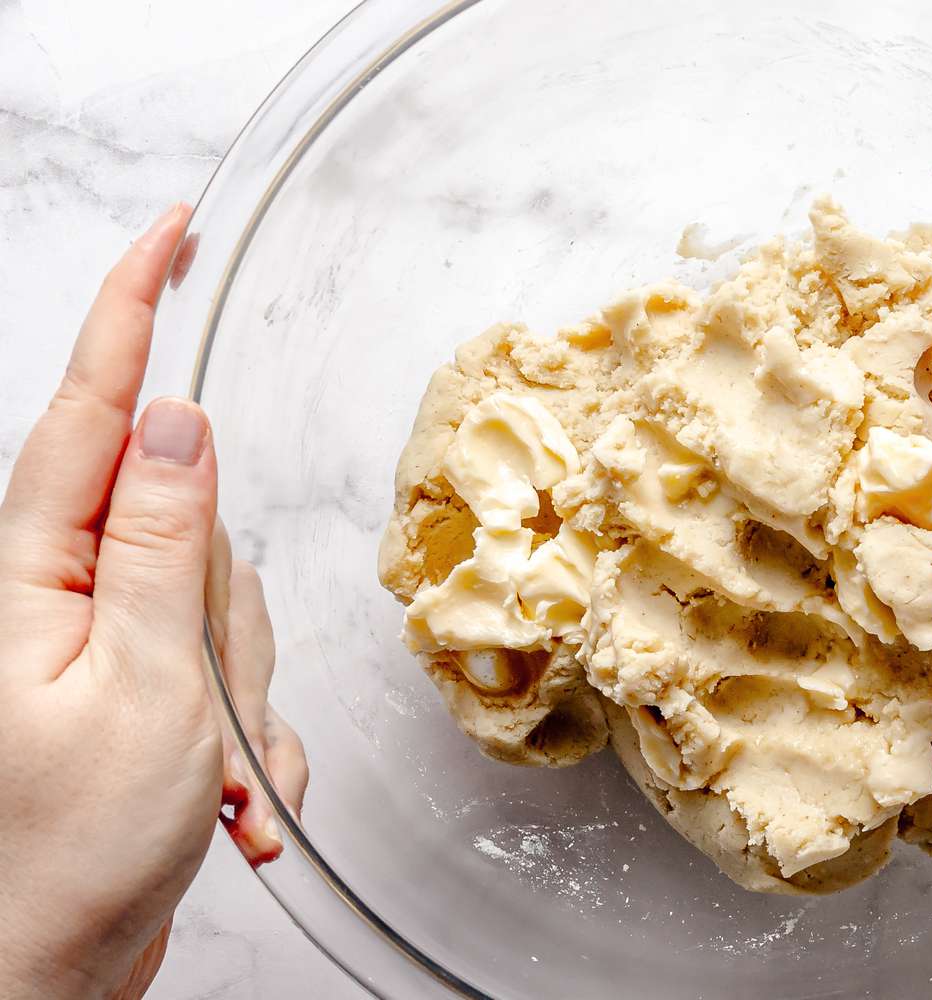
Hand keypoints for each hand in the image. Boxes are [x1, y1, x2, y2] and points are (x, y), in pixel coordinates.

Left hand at [0, 206, 307, 998]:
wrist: (49, 972)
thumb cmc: (65, 853)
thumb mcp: (144, 687)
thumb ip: (161, 547)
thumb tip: (179, 426)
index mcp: (33, 570)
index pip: (91, 406)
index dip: (132, 308)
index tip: (170, 232)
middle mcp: (63, 588)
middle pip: (191, 521)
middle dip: (227, 609)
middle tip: (211, 702)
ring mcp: (104, 636)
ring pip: (224, 597)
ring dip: (242, 691)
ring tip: (210, 776)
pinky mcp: (141, 681)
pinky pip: (232, 667)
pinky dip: (248, 736)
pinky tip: (224, 801)